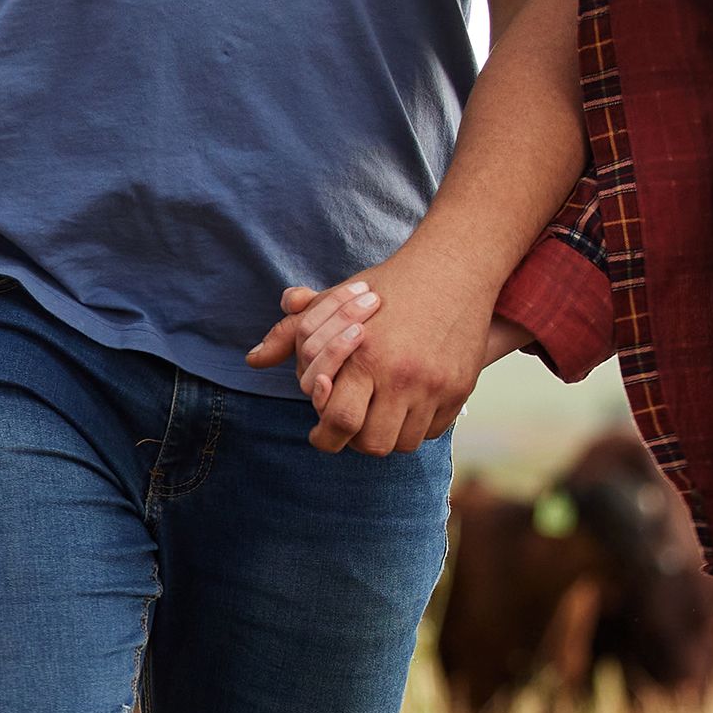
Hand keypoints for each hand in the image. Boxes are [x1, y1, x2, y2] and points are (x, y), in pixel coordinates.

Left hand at [247, 243, 518, 455]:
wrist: (452, 269)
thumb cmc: (384, 288)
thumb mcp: (334, 302)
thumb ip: (292, 333)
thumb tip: (252, 359)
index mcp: (364, 356)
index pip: (339, 421)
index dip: (325, 434)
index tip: (320, 431)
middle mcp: (401, 376)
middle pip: (371, 443)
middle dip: (355, 439)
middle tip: (350, 425)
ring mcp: (435, 386)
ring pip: (402, 443)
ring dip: (385, 434)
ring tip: (377, 414)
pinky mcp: (460, 389)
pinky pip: (431, 431)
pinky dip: (415, 426)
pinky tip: (405, 406)